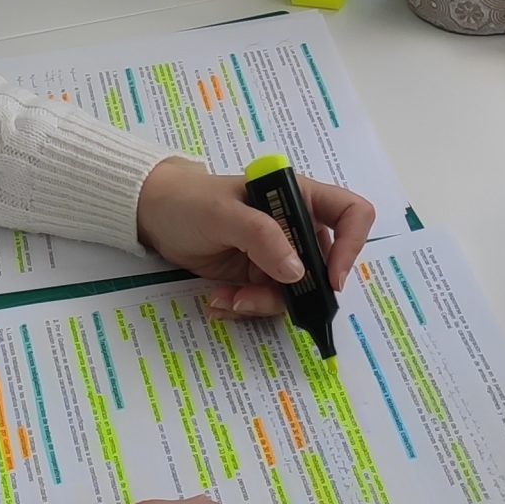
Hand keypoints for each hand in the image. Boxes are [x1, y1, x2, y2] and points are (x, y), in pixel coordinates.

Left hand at [135, 157, 373, 319]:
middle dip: (293, 291)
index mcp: (299, 197)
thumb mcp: (223, 213)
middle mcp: (295, 227)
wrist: (153, 214)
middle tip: (253, 298)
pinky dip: (245, 306)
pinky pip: (266, 301)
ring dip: (261, 303)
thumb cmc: (190, 200)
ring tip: (226, 299)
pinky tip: (218, 300)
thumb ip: (261, 237)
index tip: (331, 279)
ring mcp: (276, 255)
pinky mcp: (256, 276)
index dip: (351, 246)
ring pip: (294, 293)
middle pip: (322, 267)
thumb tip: (298, 272)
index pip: (351, 214)